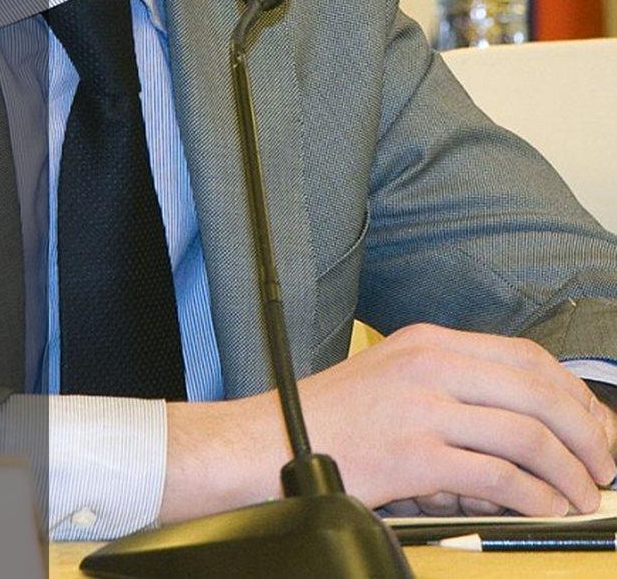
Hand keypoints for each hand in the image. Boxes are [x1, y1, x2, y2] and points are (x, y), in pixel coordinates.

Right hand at [298, 324, 615, 517]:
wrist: (267, 442)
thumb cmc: (329, 420)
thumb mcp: (393, 379)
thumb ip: (452, 389)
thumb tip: (521, 428)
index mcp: (428, 341)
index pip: (524, 356)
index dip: (572, 392)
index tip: (594, 423)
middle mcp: (430, 363)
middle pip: (537, 390)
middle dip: (585, 430)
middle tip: (603, 464)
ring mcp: (423, 407)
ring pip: (527, 434)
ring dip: (568, 471)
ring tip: (582, 495)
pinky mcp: (416, 454)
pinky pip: (497, 477)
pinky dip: (534, 497)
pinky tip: (544, 509)